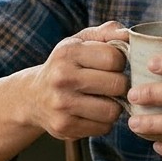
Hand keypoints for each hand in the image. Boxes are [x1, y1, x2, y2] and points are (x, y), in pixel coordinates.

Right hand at [25, 22, 130, 140]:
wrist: (33, 96)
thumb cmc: (65, 65)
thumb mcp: (80, 42)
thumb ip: (106, 33)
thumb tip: (128, 34)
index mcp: (68, 52)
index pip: (114, 58)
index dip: (120, 62)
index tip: (112, 65)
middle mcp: (62, 77)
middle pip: (118, 85)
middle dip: (120, 85)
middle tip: (112, 84)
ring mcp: (62, 104)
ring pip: (113, 110)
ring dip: (114, 106)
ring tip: (104, 99)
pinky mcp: (64, 127)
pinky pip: (104, 127)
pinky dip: (103, 121)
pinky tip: (93, 112)